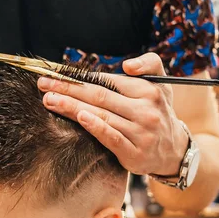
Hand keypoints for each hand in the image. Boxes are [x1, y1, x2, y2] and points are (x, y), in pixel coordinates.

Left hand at [37, 53, 188, 175]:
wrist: (174, 151)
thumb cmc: (158, 112)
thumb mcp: (161, 85)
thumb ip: (149, 64)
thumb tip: (127, 65)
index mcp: (148, 90)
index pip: (107, 80)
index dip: (79, 77)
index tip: (55, 73)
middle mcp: (145, 110)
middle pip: (100, 96)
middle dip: (68, 89)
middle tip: (44, 84)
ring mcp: (140, 132)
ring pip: (101, 115)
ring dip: (72, 106)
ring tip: (50, 100)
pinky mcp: (134, 153)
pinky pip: (111, 137)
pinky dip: (95, 126)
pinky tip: (79, 117)